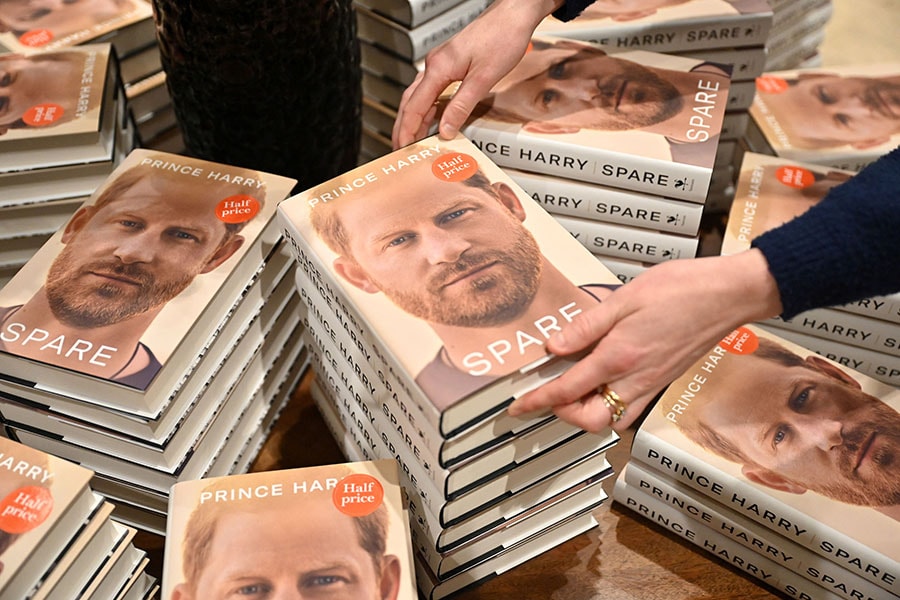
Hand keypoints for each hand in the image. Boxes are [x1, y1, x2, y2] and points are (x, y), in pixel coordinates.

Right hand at [391, 0, 561, 148]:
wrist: (513, 15)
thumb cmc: (502, 37)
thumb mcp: (483, 78)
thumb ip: (461, 106)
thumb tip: (446, 129)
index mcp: (438, 68)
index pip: (414, 106)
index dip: (407, 130)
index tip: (402, 147)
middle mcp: (435, 64)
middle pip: (410, 101)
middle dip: (403, 126)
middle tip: (400, 148)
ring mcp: (441, 63)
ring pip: (419, 96)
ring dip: (414, 118)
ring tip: (412, 138)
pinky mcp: (450, 63)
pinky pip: (431, 89)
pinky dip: (427, 107)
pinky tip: (431, 118)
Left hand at [508, 250, 782, 431]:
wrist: (728, 294)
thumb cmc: (683, 289)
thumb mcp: (623, 298)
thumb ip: (585, 326)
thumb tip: (553, 345)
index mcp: (619, 356)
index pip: (567, 390)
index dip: (537, 400)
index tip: (518, 406)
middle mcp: (636, 378)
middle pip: (590, 420)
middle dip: (564, 414)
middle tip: (548, 393)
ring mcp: (652, 383)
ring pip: (612, 420)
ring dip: (587, 412)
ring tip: (572, 388)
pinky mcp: (663, 381)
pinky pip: (630, 408)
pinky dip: (610, 405)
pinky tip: (601, 380)